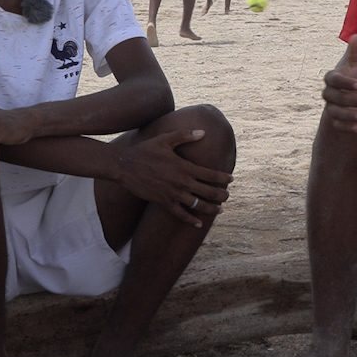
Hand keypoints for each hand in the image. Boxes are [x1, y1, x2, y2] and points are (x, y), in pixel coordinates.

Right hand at [117, 128, 233, 226]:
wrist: (125, 166)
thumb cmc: (145, 150)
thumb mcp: (165, 139)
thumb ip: (185, 136)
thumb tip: (203, 132)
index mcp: (184, 167)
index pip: (211, 175)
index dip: (223, 178)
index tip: (231, 180)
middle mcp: (182, 182)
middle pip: (208, 192)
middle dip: (221, 195)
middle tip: (227, 196)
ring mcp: (173, 194)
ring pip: (197, 205)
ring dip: (211, 209)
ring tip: (219, 210)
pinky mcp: (164, 202)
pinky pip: (180, 214)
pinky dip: (190, 220)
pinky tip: (198, 224)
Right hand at [322, 35, 356, 131]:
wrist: (355, 95)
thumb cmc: (356, 78)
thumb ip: (356, 53)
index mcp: (331, 78)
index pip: (335, 80)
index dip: (347, 83)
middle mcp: (327, 93)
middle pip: (335, 98)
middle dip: (351, 101)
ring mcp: (330, 107)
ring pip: (336, 112)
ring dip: (350, 116)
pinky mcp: (334, 120)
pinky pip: (337, 125)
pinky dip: (347, 127)